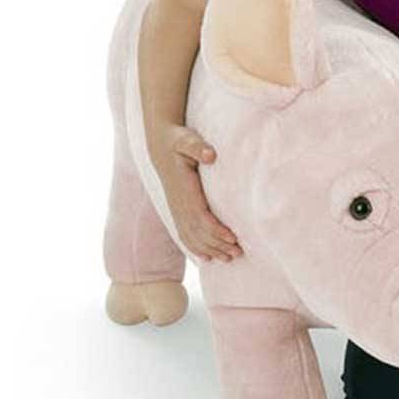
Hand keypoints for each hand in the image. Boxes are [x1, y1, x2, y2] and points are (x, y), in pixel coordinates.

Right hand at [152, 125, 243, 262]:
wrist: (159, 144)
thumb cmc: (177, 141)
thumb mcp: (186, 140)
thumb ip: (197, 147)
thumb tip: (211, 155)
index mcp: (183, 191)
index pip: (200, 217)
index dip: (216, 230)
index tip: (233, 238)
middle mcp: (177, 204)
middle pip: (198, 232)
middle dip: (218, 245)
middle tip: (238, 253)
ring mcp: (175, 209)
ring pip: (191, 237)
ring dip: (210, 249)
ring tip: (229, 258)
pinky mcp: (176, 210)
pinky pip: (184, 234)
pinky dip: (195, 248)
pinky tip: (207, 258)